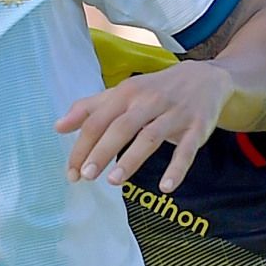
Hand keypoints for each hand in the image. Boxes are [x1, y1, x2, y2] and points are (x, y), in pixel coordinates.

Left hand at [55, 61, 232, 192]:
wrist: (207, 78)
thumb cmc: (157, 90)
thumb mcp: (124, 93)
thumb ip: (91, 108)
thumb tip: (58, 126)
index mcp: (127, 93)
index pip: (98, 120)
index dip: (83, 146)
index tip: (71, 171)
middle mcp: (149, 101)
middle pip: (121, 127)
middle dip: (102, 151)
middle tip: (86, 176)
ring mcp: (175, 114)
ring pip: (150, 137)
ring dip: (132, 159)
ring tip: (114, 181)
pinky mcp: (198, 127)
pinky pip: (187, 150)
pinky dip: (177, 168)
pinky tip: (166, 187)